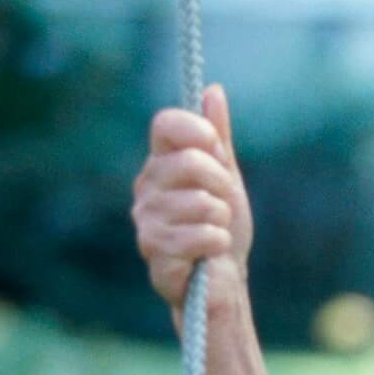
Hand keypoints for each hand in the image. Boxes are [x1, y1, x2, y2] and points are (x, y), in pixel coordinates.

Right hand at [132, 85, 252, 322]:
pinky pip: (202, 234)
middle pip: (189, 161)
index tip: (216, 150)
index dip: (197, 132)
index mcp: (161, 165)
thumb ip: (218, 138)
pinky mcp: (154, 250)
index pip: (166, 124)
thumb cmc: (223, 230)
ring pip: (200, 202)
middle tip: (223, 205)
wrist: (223, 283)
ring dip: (221, 220)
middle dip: (221, 184)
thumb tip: (213, 91)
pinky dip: (218, 242)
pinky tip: (210, 252)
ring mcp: (146, 219)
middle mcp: (146, 188)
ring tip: (214, 231)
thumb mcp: (227, 179)